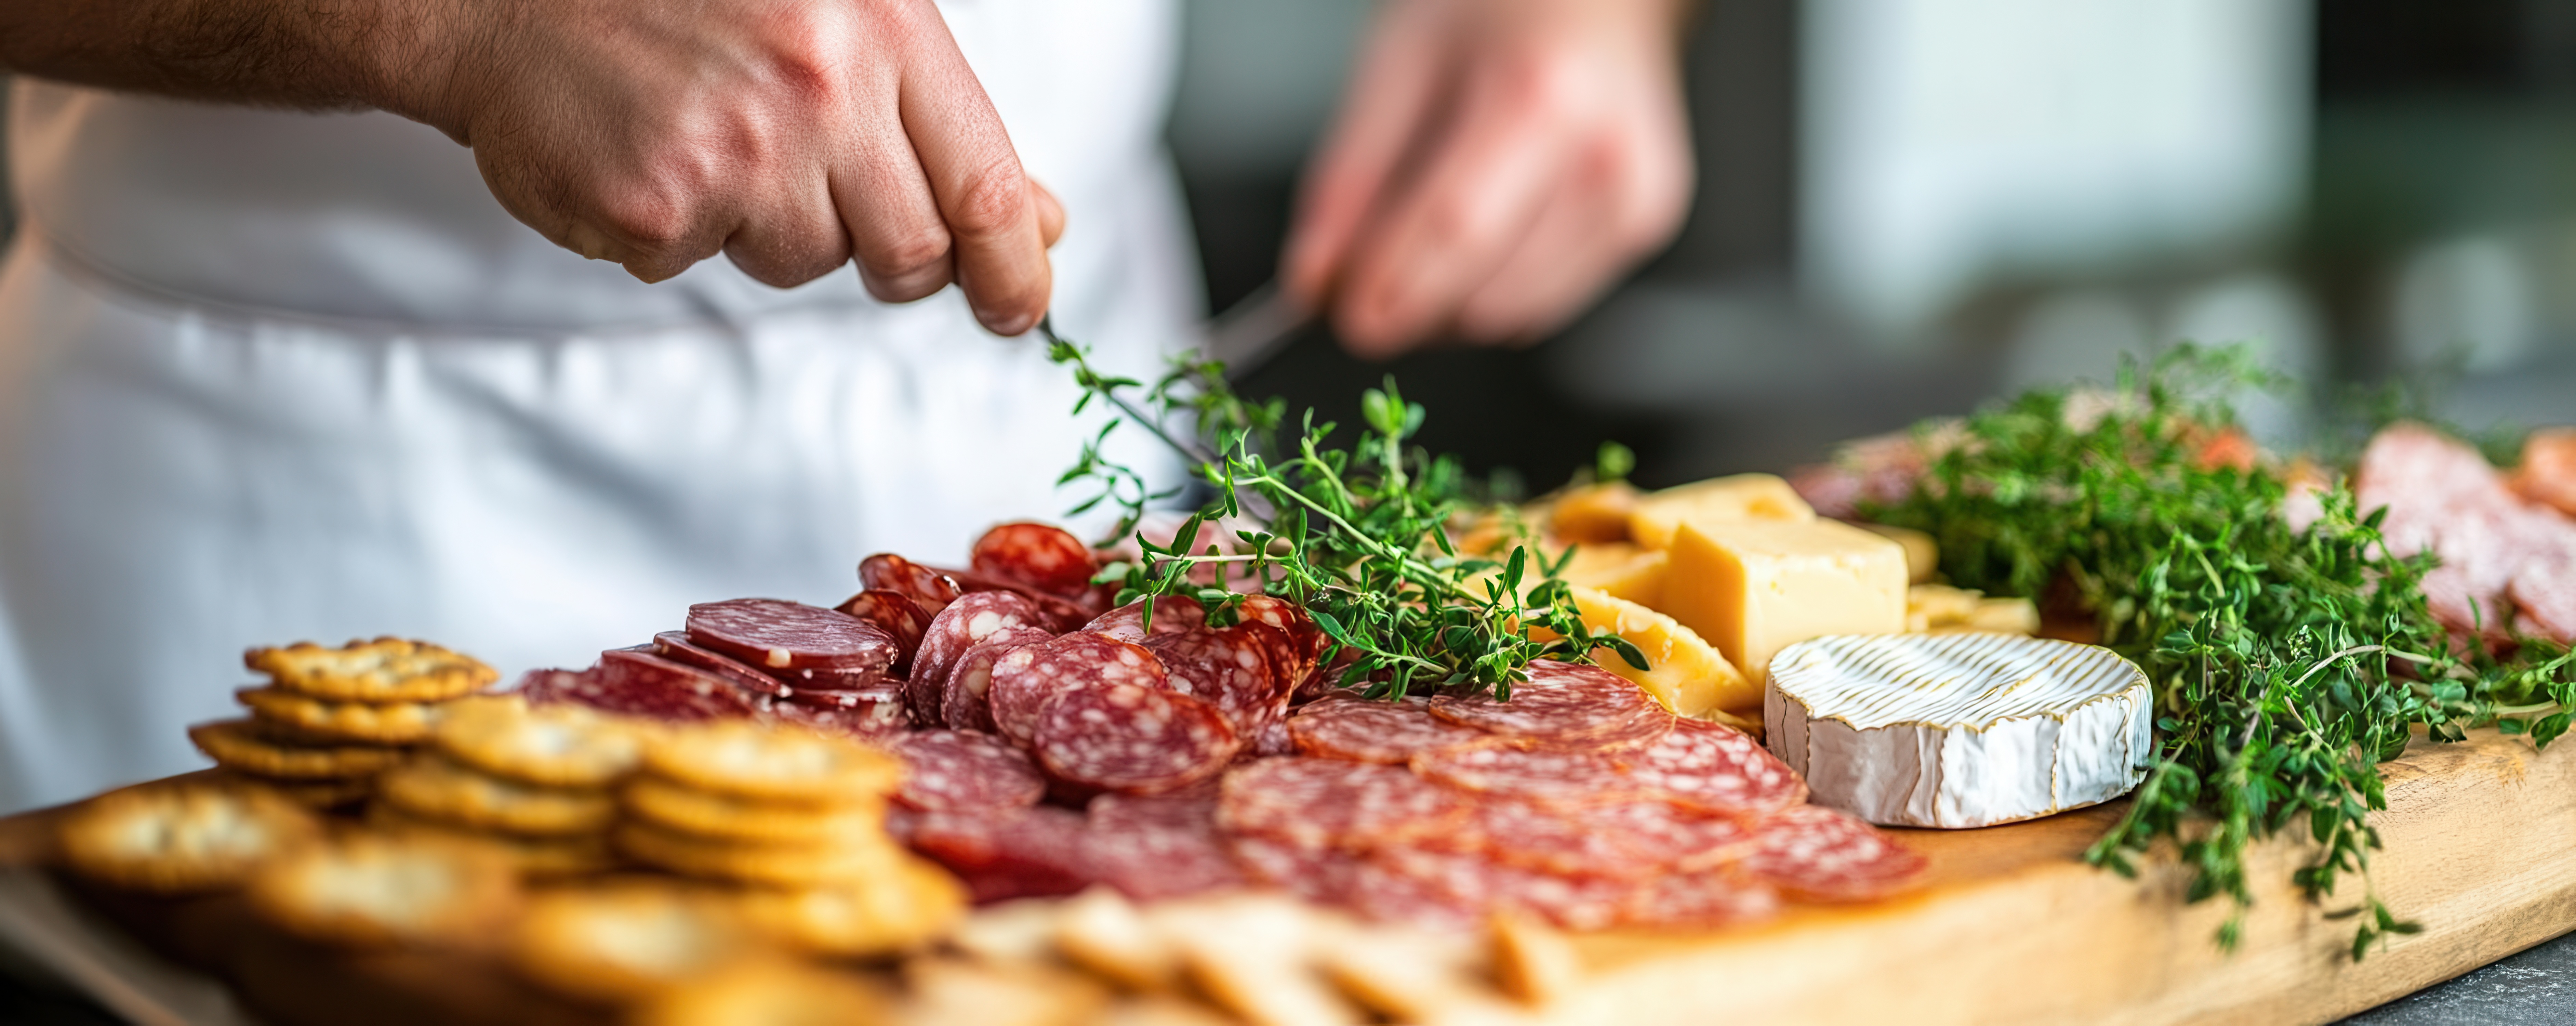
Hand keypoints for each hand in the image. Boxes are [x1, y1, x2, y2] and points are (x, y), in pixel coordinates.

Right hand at [394, 0, 1062, 332]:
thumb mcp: (843, 22)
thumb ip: (940, 125)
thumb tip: (1037, 223)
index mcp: (881, 29)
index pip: (988, 187)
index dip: (1016, 267)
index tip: (1020, 305)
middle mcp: (822, 88)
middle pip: (913, 250)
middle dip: (892, 256)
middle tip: (828, 202)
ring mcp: (738, 153)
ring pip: (808, 260)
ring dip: (770, 224)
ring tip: (711, 136)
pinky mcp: (659, 208)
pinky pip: (702, 264)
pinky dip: (677, 226)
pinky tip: (646, 150)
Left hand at [1282, 0, 1694, 356]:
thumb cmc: (1499, 11)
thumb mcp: (1398, 64)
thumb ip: (1348, 178)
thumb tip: (1311, 280)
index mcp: (1540, 100)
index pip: (1454, 232)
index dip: (1388, 289)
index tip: (1339, 314)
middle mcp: (1604, 158)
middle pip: (1485, 294)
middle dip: (1410, 309)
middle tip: (1366, 282)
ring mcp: (1634, 197)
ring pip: (1511, 319)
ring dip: (1447, 312)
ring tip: (1426, 245)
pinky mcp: (1644, 224)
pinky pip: (1544, 308)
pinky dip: (1493, 297)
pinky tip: (1483, 239)